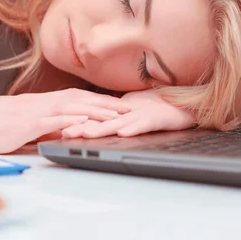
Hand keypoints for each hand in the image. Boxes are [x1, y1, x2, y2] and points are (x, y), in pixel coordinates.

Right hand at [0, 89, 130, 153]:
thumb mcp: (9, 128)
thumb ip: (31, 129)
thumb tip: (50, 136)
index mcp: (33, 104)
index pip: (69, 98)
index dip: (93, 101)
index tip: (112, 105)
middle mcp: (35, 103)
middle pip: (76, 99)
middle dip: (104, 104)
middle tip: (127, 108)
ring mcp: (29, 112)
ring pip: (70, 106)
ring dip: (97, 110)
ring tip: (119, 115)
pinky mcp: (22, 124)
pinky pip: (53, 120)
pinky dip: (74, 120)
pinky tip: (89, 124)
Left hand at [61, 89, 193, 138]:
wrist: (180, 106)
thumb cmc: (155, 110)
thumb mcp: (131, 117)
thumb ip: (116, 121)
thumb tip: (97, 127)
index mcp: (118, 115)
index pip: (95, 120)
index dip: (78, 124)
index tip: (60, 129)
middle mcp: (125, 115)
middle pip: (101, 121)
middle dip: (82, 127)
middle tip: (64, 132)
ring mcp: (139, 116)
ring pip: (117, 123)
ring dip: (101, 128)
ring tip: (86, 133)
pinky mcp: (154, 120)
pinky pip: (142, 125)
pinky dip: (132, 128)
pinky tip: (122, 132)